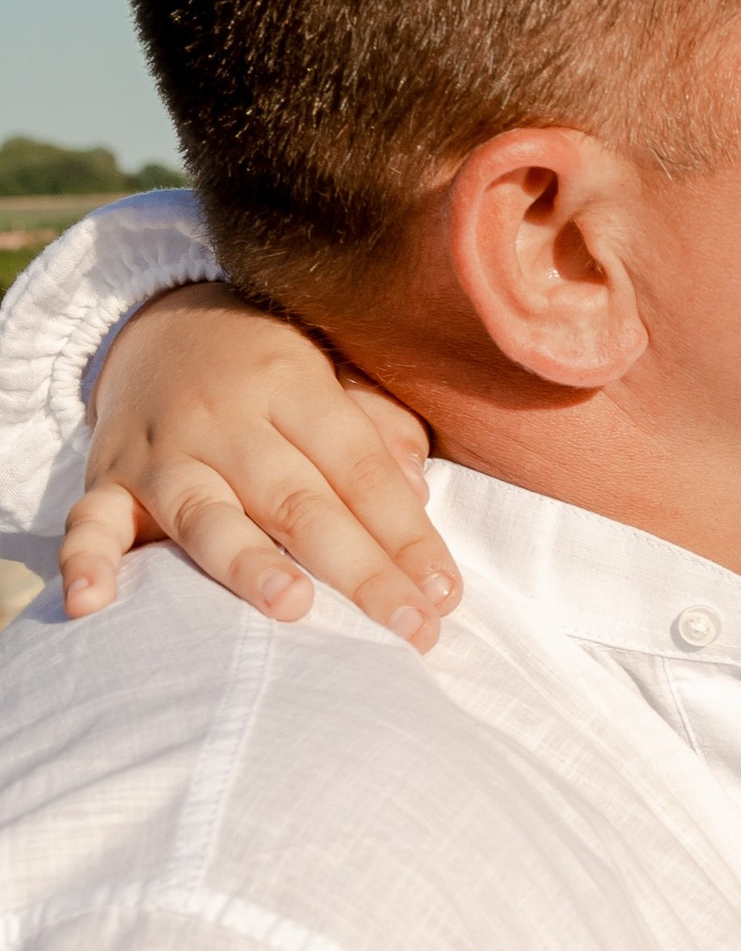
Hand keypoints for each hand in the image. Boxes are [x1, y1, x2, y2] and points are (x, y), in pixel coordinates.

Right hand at [62, 284, 458, 648]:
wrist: (159, 324)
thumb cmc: (268, 372)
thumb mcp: (331, 374)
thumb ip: (378, 428)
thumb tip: (419, 492)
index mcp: (292, 386)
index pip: (359, 469)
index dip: (406, 534)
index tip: (444, 594)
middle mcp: (227, 420)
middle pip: (299, 502)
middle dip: (359, 569)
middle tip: (408, 626)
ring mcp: (163, 453)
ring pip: (206, 514)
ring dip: (248, 562)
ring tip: (292, 606)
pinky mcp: (106, 480)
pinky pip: (91, 522)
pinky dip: (86, 562)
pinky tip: (91, 603)